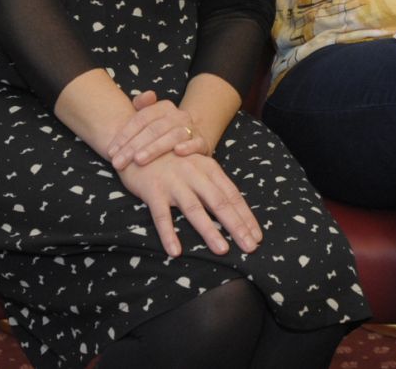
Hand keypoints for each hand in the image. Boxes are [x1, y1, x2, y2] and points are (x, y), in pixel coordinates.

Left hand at [109, 91, 206, 169]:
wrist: (191, 138)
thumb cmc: (162, 131)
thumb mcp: (150, 118)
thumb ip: (142, 106)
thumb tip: (146, 96)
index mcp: (163, 107)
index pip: (141, 118)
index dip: (125, 134)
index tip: (111, 151)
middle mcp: (178, 116)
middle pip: (154, 129)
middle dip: (133, 146)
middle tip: (118, 162)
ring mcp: (191, 128)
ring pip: (173, 136)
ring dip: (155, 148)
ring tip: (138, 160)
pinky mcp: (202, 143)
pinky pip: (198, 143)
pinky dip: (189, 146)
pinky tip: (178, 152)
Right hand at [117, 151, 260, 257]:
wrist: (137, 144)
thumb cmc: (171, 160)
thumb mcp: (196, 167)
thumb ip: (212, 185)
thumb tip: (234, 211)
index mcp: (208, 168)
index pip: (232, 195)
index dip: (246, 216)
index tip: (258, 236)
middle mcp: (194, 174)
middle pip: (220, 202)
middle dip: (237, 226)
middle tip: (250, 247)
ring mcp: (174, 182)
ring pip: (195, 209)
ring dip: (209, 231)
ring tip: (222, 250)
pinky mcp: (153, 190)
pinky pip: (161, 215)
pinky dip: (168, 234)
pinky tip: (176, 252)